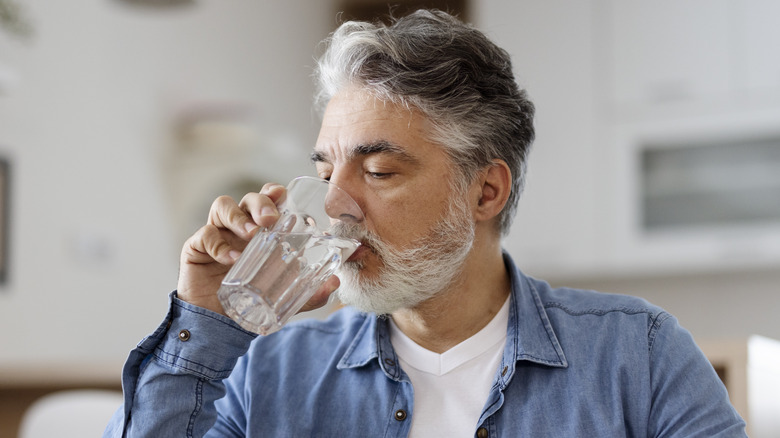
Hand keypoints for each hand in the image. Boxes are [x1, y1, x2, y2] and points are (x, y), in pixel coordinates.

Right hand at [176, 183, 340, 315]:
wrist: (220, 324)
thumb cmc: (253, 301)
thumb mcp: (286, 296)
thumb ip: (311, 292)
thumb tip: (337, 282)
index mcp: (261, 231)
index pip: (268, 201)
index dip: (274, 193)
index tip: (283, 196)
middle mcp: (239, 227)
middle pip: (248, 199)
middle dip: (260, 202)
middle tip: (271, 219)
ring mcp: (217, 234)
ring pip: (223, 207)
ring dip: (238, 217)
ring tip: (251, 235)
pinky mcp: (196, 247)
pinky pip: (205, 235)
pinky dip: (219, 244)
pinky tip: (231, 259)